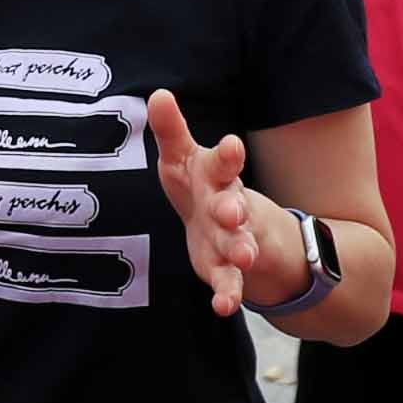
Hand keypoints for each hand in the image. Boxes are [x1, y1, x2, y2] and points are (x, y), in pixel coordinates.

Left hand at [147, 89, 277, 318]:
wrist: (232, 226)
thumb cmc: (201, 183)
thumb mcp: (184, 156)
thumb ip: (172, 131)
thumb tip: (158, 94)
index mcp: (217, 175)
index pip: (224, 162)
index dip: (228, 155)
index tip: (232, 146)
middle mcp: (229, 206)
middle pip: (233, 206)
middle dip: (233, 209)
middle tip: (232, 211)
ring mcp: (231, 239)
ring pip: (238, 245)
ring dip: (240, 250)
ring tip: (244, 258)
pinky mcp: (223, 269)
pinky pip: (228, 282)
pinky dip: (228, 294)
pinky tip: (223, 308)